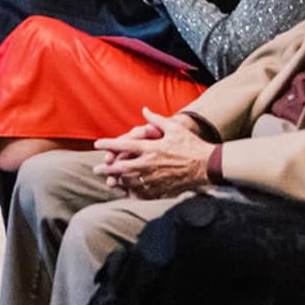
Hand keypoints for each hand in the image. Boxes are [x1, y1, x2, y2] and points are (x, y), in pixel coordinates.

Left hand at [95, 110, 211, 197]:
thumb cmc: (191, 145)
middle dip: (107, 168)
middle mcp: (150, 164)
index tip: (96, 144)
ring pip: (130, 182)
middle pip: (122, 167)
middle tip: (96, 169)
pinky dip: (133, 193)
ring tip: (108, 181)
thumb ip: (156, 120)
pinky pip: (144, 194)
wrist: (208, 165)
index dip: (108, 144)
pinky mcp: (163, 189)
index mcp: (151, 148)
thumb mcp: (174, 128)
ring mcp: (156, 178)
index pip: (124, 146)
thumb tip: (144, 110)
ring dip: (117, 181)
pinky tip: (127, 193)